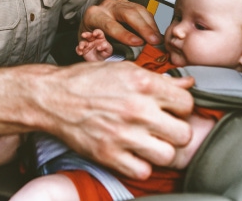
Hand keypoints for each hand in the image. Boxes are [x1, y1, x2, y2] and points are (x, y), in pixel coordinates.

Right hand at [34, 60, 193, 179]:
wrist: (53, 97)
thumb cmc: (87, 81)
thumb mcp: (125, 69)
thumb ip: (158, 78)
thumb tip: (188, 83)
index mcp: (143, 84)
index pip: (187, 103)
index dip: (182, 108)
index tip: (172, 110)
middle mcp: (137, 109)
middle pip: (184, 133)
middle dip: (177, 131)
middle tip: (164, 128)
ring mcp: (123, 134)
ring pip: (168, 155)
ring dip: (161, 150)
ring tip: (150, 142)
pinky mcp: (109, 154)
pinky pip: (143, 171)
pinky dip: (141, 165)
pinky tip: (134, 153)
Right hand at [76, 29, 112, 60]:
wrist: (100, 61)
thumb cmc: (105, 54)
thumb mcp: (108, 51)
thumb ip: (106, 47)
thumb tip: (100, 46)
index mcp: (100, 38)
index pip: (98, 32)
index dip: (96, 32)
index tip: (94, 34)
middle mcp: (93, 40)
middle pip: (89, 35)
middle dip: (86, 34)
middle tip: (83, 35)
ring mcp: (87, 44)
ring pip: (83, 42)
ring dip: (81, 44)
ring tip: (81, 47)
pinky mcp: (83, 50)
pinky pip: (78, 48)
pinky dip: (78, 50)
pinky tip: (80, 53)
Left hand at [81, 0, 161, 46]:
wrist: (92, 18)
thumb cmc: (91, 34)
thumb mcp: (88, 43)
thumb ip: (99, 51)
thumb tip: (114, 61)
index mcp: (94, 16)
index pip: (111, 25)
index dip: (125, 35)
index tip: (138, 43)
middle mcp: (108, 6)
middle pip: (128, 13)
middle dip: (143, 28)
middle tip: (154, 41)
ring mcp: (120, 3)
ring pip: (138, 10)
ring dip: (151, 25)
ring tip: (158, 39)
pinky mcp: (130, 3)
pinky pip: (144, 11)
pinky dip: (152, 22)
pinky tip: (156, 32)